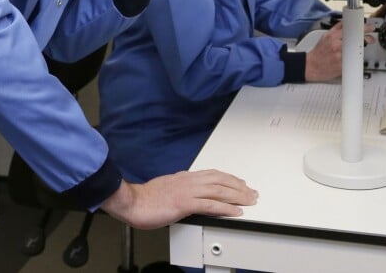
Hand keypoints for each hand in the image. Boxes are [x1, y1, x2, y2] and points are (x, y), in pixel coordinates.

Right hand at [101, 169, 257, 229]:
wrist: (133, 201)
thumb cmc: (147, 198)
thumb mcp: (168, 188)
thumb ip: (181, 188)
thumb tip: (190, 194)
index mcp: (186, 177)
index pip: (214, 175)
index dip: (229, 178)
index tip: (240, 183)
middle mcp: (190, 181)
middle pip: (221, 180)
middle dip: (239, 186)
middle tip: (252, 192)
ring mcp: (188, 191)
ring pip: (219, 190)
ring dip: (237, 195)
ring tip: (250, 200)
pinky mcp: (185, 203)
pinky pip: (211, 204)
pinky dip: (226, 207)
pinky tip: (236, 211)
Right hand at [305, 22, 374, 81]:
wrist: (311, 66)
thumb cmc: (318, 52)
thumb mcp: (325, 36)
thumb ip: (337, 28)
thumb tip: (346, 22)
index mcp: (333, 36)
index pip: (351, 29)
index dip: (363, 28)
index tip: (370, 28)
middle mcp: (337, 45)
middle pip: (357, 40)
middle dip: (366, 39)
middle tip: (370, 39)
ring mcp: (340, 56)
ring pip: (357, 51)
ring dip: (360, 50)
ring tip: (357, 50)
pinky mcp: (342, 66)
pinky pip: (353, 62)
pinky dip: (355, 60)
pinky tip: (351, 59)